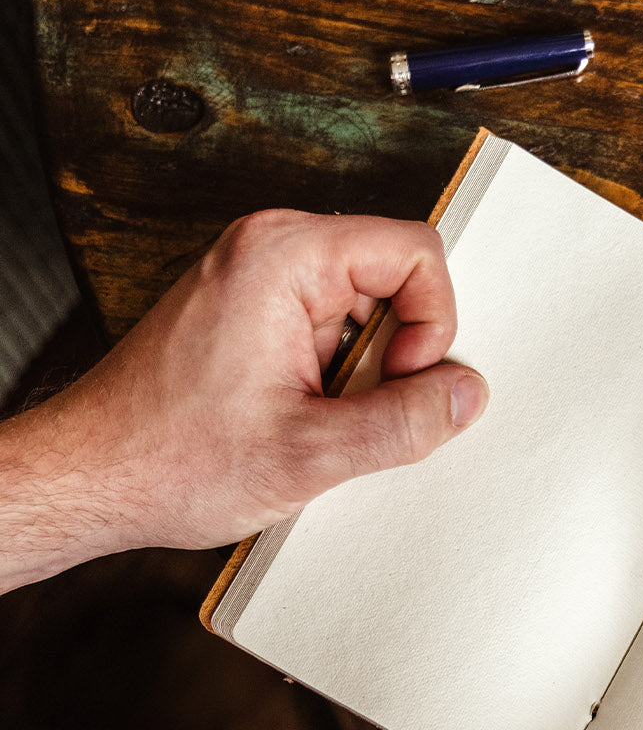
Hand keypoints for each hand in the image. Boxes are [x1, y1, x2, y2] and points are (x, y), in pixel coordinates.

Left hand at [4, 210, 487, 575]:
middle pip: (394, 278)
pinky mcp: (249, 313)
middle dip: (396, 354)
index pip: (416, 252)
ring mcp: (255, 279)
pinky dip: (332, 379)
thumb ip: (405, 421)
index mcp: (284, 256)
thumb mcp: (311, 453)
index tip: (398, 383)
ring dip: (362, 374)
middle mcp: (268, 250)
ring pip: (364, 310)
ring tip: (317, 422)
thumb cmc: (168, 458)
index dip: (430, 324)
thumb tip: (466, 394)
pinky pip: (327, 330)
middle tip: (354, 412)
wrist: (89, 479)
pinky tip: (300, 420)